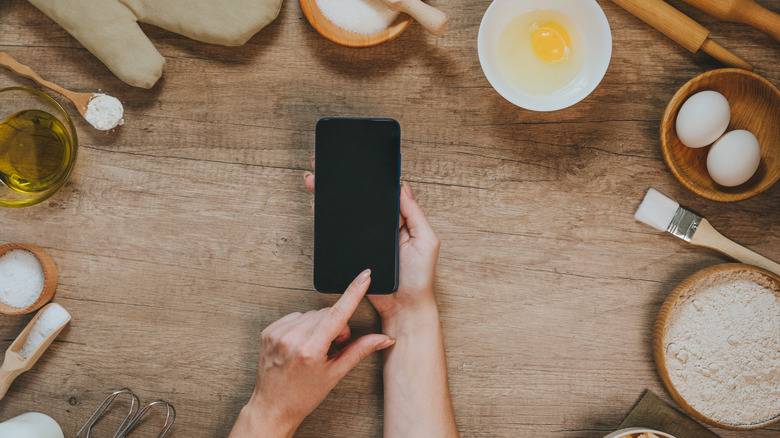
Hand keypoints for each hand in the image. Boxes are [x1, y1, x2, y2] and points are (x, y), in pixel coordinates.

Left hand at [230, 270, 394, 437]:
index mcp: (311, 350)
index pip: (338, 313)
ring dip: (318, 326)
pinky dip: (302, 326)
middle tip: (332, 348)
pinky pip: (295, 317)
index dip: (354, 292)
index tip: (364, 276)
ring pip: (311, 314)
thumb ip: (360, 350)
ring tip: (314, 348)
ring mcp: (278, 333)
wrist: (272, 407)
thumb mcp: (335, 374)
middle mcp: (292, 338)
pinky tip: (301, 343)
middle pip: (326, 314)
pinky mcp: (269, 331)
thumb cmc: (303, 395)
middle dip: (335, 327)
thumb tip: (384, 339)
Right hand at [304, 159, 440, 322]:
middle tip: (327, 164)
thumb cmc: (419, 277)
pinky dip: (326, 218)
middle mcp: (381, 226)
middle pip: (360, 198)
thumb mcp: (426, 241)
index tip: (358, 158)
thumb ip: (414, 213)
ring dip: (330, 196)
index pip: (383, 192)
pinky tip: (317, 205)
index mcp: (400, 219)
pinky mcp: (353, 251)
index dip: (371, 176)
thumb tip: (402, 185)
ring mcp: (365, 238)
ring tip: (316, 180)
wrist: (403, 307)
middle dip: (343, 181)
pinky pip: (338, 232)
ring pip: (345, 212)